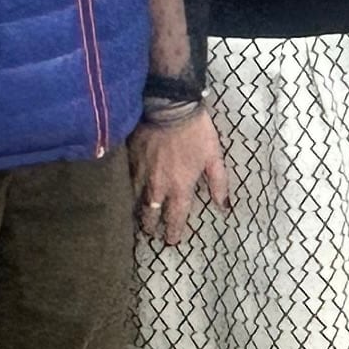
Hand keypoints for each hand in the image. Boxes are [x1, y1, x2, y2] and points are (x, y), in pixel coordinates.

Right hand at [132, 110, 229, 245]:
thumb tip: (224, 208)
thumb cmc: (196, 131)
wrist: (169, 107)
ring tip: (136, 219)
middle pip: (151, 214)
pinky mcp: (129, 160)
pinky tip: (124, 194)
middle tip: (151, 232)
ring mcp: (141, 174)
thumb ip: (219, 184)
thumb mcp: (214, 157)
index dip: (174, 232)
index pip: (176, 218)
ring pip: (135, 201)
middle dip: (151, 226)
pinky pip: (125, 182)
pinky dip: (126, 192)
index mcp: (181, 187)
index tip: (172, 241)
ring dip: (136, 212)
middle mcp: (158, 186)